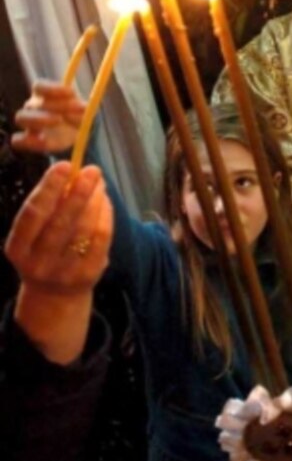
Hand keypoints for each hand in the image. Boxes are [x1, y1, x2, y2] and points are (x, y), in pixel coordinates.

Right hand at [4, 162, 112, 363]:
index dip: (49, 188)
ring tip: (99, 183)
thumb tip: (71, 172)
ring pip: (84, 229)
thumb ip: (48, 206)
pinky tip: (105, 202)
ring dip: (95, 201)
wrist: (54, 295)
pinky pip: (102, 239)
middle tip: (93, 170)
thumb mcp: (34, 234)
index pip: (33, 214)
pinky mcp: (89, 274)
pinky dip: (106, 216)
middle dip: (79, 192)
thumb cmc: (43, 251)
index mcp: (17, 248)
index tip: (65, 165)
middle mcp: (38, 262)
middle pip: (61, 222)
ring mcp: (64, 270)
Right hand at [12, 80, 85, 153]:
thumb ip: (83, 109)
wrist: (76, 137)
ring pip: (22, 117)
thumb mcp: (84, 112)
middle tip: (64, 113)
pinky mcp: (28, 139)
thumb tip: (83, 108)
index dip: (53, 88)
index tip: (72, 93)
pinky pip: (19, 140)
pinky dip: (30, 140)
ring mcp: (29, 123)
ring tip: (58, 121)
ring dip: (39, 119)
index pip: (39, 87)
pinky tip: (44, 141)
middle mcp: (33, 107)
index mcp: (44, 95)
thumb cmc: (78, 118)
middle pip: (31, 103)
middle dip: (49, 106)